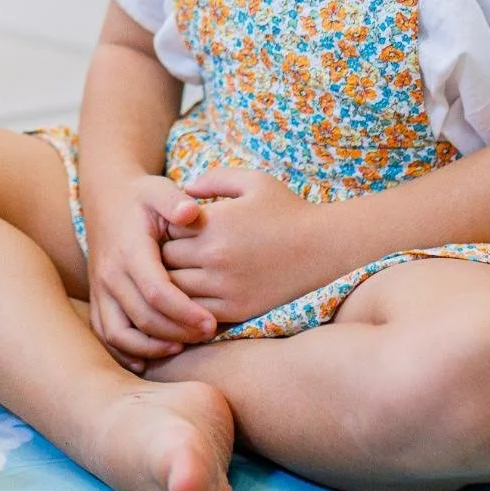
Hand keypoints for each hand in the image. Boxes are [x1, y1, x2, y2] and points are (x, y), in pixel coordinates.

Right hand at [84, 176, 216, 368]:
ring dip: (152, 347)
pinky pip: (106, 335)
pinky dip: (126, 352)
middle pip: (143, 317)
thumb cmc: (141, 196)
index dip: (184, 312)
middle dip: (177, 332)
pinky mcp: (97, 299)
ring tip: (182, 345)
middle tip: (208, 333)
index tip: (211, 322)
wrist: (105, 198)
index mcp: (129, 250)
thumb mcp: (159, 189)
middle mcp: (110, 274)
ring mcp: (100, 289)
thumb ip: (175, 200)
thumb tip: (191, 212)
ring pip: (120, 334)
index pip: (156, 291)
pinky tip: (151, 358)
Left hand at [160, 167, 335, 325]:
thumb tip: (183, 189)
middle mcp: (214, 256)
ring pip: (175, 290)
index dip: (167, 229)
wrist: (325, 247)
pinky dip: (190, 304)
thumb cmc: (288, 210)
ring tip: (183, 273)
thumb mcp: (252, 181)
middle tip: (175, 252)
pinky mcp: (236, 309)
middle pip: (164, 261)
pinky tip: (198, 294)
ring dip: (174, 283)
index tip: (176, 229)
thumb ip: (213, 179)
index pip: (165, 230)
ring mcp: (224, 286)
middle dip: (165, 257)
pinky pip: (195, 311)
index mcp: (213, 223)